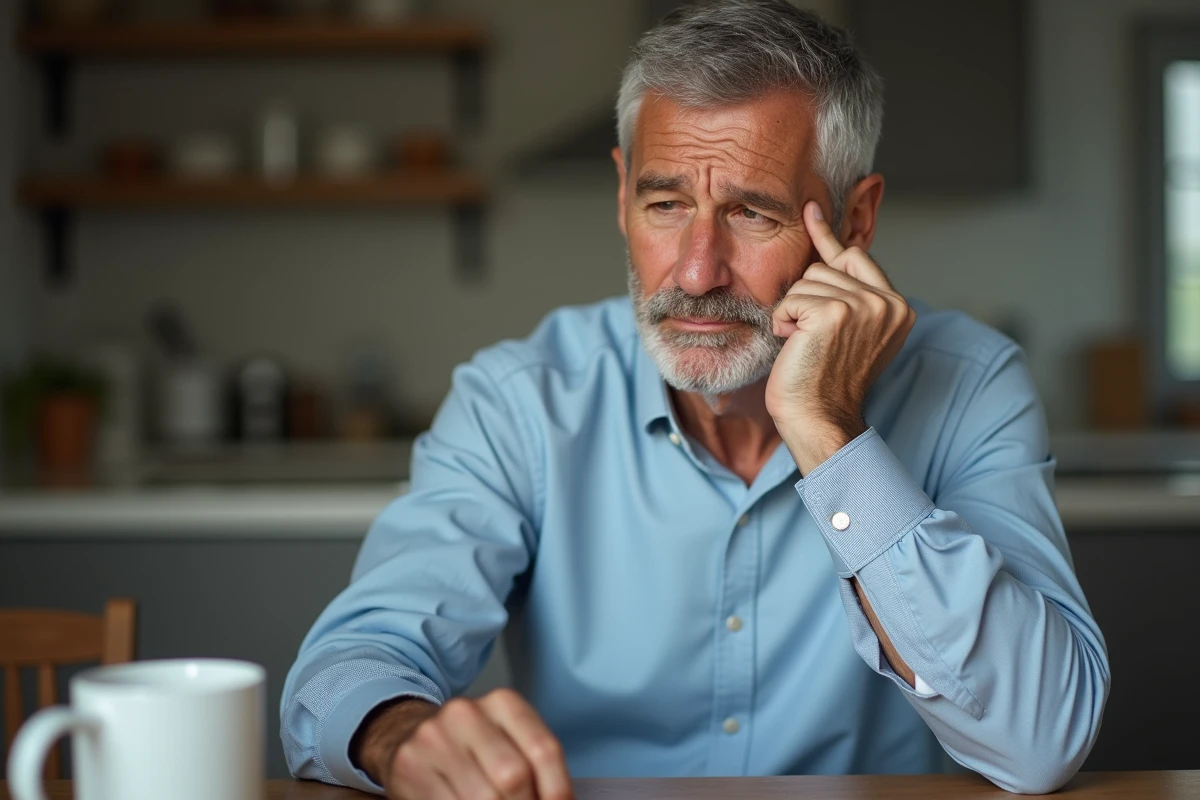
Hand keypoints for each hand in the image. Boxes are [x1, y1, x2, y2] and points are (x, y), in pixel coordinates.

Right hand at [353, 689, 572, 799]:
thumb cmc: (468, 746)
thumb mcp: (505, 740)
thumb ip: (532, 765)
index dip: (557, 789)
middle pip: (514, 775)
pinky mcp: (411, 766)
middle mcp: (467, 713)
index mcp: (502, 702)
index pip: (544, 749)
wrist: (403, 734)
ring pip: (484, 796)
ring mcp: (435, 738)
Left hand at [766, 201, 915, 474]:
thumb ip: (848, 292)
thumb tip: (830, 242)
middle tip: (812, 337)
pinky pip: (790, 298)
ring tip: (806, 345)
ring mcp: (864, 306)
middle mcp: (887, 302)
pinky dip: (783, 321)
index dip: (827, 238)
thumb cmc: (824, 381)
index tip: (810, 209)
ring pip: (806, 281)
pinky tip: (795, 345)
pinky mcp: (834, 312)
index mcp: (897, 307)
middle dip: (807, 298)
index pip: (857, 256)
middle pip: (826, 266)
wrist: (820, 421)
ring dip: (794, 313)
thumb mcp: (848, 331)